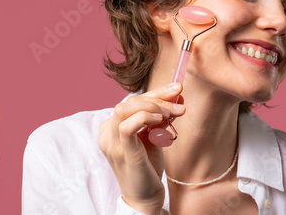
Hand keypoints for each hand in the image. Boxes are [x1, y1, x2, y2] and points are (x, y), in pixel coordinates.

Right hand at [98, 82, 185, 212]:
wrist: (145, 196)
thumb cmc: (148, 165)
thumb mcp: (154, 134)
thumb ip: (160, 115)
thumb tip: (177, 93)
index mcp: (112, 126)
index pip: (132, 100)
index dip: (156, 92)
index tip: (176, 89)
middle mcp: (107, 133)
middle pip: (129, 102)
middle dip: (157, 98)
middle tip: (178, 105)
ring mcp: (111, 143)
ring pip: (125, 109)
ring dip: (152, 107)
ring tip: (169, 115)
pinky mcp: (121, 153)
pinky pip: (126, 126)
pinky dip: (144, 117)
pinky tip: (159, 121)